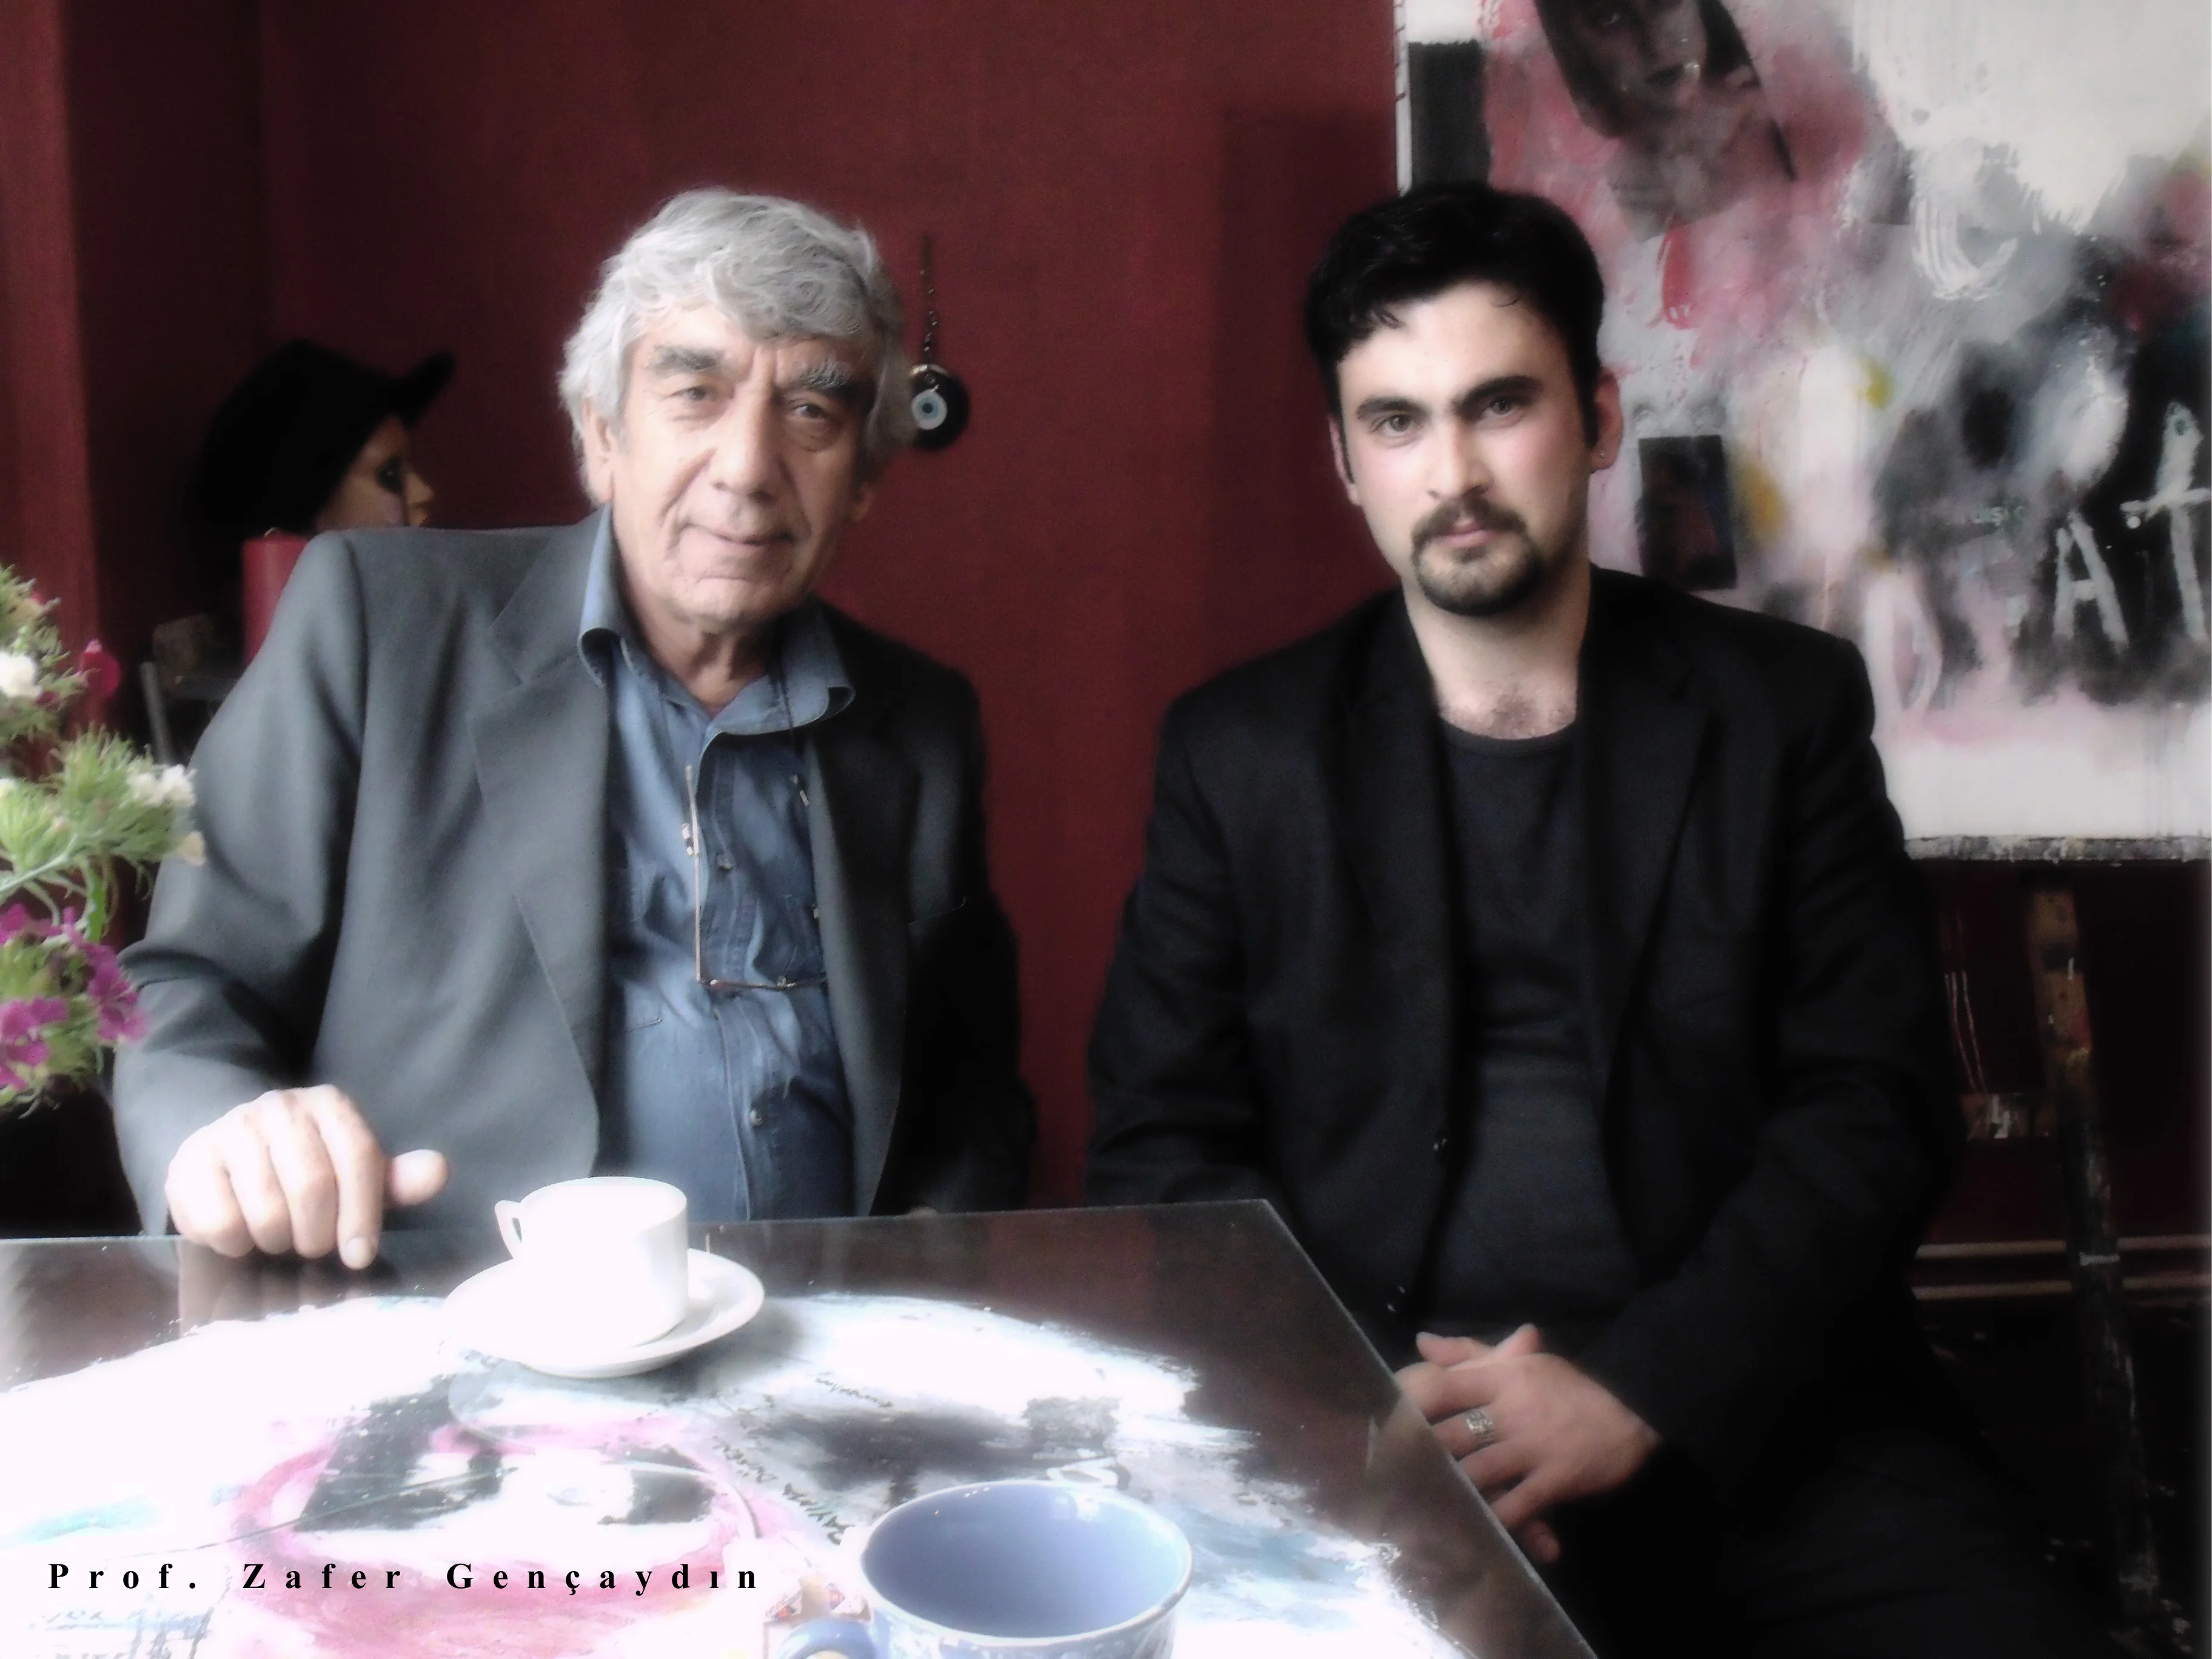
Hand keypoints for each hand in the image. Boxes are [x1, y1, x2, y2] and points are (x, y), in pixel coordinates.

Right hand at [164, 1087, 447, 1267]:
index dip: (362, 1213)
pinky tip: (243, 1236)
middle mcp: (280, 1108)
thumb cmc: (306, 1172)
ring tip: (280, 1238)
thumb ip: (396, 1179)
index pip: (357, 1158)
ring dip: (278, 1240)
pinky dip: (236, 1243)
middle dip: (317, 1233)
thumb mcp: (356, 1175)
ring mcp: (231, 1130)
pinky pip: (220, 1220)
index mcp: (329, 1107)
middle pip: (312, 1184)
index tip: (360, 1254)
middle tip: (313, 1247)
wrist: (227, 1158)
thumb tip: (438, 1173)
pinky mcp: (191, 1162)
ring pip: (266, 1207)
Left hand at [1397, 1325, 1659, 1563]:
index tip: (1379, 1424)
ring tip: (1418, 1507)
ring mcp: (1533, 1446)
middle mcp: (1511, 1409)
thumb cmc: (1570, 1387)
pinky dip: (1496, 1519)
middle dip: (1419, 1458)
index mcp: (1501, 1377)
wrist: (1633, 1410)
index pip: (1442, 1386)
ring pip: (1478, 1472)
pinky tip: (1474, 1530)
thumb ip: (1470, 1354)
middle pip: (1451, 1434)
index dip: (1406, 1406)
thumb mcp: (1523, 1362)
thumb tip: (1422, 1341)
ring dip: (1450, 1490)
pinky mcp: (1555, 1479)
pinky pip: (1518, 1505)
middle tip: (1385, 1479)